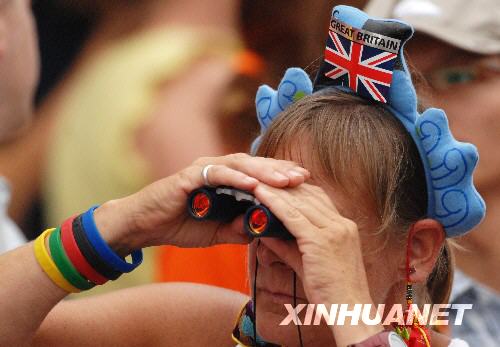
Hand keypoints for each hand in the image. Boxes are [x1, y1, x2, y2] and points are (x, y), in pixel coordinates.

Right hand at [94, 153, 308, 252]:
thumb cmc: (179, 225)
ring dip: (264, 172)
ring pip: (240, 165)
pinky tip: (253, 185)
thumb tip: (264, 229)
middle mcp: (217, 169)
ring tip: (286, 180)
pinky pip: (216, 175)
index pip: (260, 174)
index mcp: (226, 179)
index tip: (305, 184)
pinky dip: (235, 178)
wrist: (144, 226)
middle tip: (304, 177)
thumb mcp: (217, 231)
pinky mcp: (189, 176)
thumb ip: (239, 228)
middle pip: (255, 165)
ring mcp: (203, 170)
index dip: (282, 177)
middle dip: (280, 170)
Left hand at [253, 183, 382, 345]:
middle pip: (308, 195)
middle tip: (261, 175)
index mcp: (344, 227)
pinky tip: (259, 195)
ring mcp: (334, 230)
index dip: (296, 188)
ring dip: (275, 190)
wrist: (351, 312)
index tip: (277, 182)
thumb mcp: (308, 264)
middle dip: (283, 184)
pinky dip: (274, 203)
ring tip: (254, 180)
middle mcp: (341, 224)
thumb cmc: (332, 293)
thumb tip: (266, 234)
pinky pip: (292, 216)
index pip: (318, 198)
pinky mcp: (320, 241)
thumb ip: (287, 247)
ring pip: (299, 202)